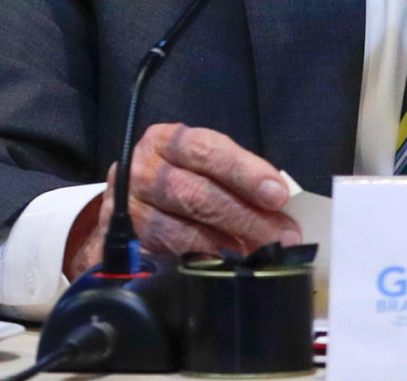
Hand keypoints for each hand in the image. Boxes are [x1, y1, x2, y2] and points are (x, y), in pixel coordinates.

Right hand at [63, 124, 301, 269]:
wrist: (129, 201)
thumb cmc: (179, 175)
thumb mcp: (201, 164)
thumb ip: (234, 178)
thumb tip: (279, 205)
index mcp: (166, 140)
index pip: (207, 151)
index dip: (245, 172)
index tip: (279, 194)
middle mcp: (142, 170)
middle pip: (196, 193)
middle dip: (245, 217)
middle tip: (282, 236)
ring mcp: (129, 208)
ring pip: (180, 229)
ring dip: (225, 245)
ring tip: (258, 254)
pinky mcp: (124, 243)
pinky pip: (165, 255)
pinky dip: (199, 261)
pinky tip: (224, 266)